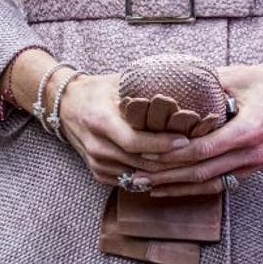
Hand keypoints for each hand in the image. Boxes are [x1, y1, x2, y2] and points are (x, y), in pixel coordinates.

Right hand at [59, 72, 189, 186]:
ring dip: (164, 172)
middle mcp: (97, 146)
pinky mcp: (98, 173)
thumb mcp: (120, 83)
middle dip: (170, 160)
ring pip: (137, 175)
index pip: (134, 141)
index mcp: (101, 121)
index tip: (185, 139)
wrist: (66, 106)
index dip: (161, 144)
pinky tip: (171, 169)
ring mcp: (96, 163)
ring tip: (189, 162)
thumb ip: (145, 90)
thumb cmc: (99, 90)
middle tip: (196, 154)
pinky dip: (150, 177)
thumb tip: (181, 89)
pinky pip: (129, 181)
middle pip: (139, 162)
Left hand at [132, 53, 262, 197]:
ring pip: (212, 183)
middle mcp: (254, 152)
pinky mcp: (259, 166)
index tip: (144, 154)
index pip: (201, 150)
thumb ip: (207, 82)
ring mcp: (258, 163)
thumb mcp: (240, 75)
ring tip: (149, 188)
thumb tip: (172, 82)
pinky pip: (224, 182)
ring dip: (179, 187)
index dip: (171, 156)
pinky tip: (179, 185)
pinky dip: (199, 185)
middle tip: (136, 178)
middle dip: (166, 177)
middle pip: (202, 173)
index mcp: (249, 129)